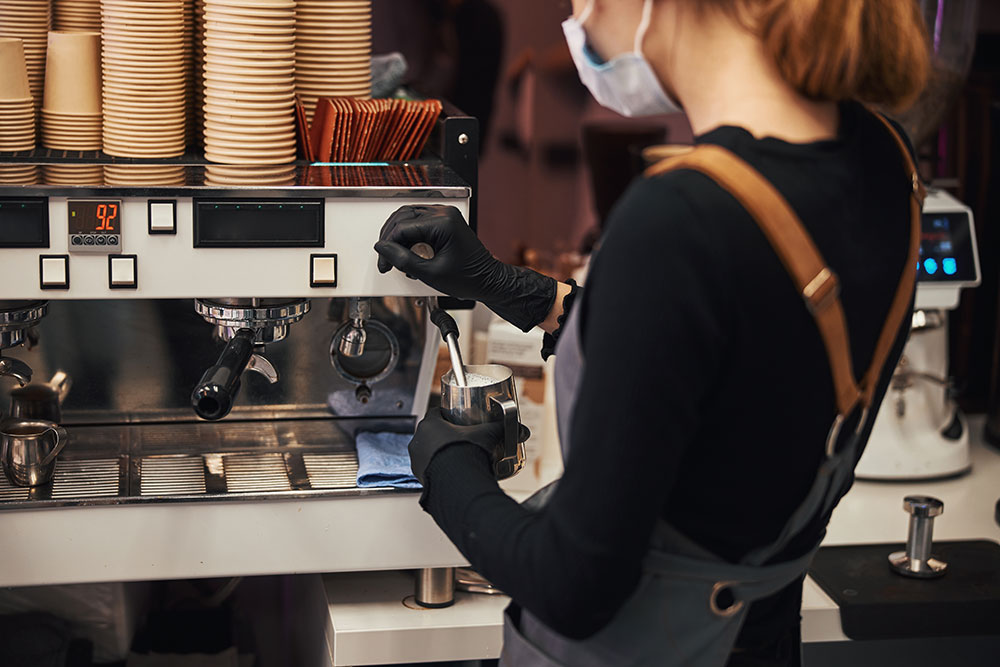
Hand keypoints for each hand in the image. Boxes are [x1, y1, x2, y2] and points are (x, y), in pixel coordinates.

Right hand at [375, 205, 557, 331]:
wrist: (488, 281)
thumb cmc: (469, 278)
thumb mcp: (430, 273)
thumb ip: (403, 260)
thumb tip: (383, 249)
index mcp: (442, 222)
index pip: (403, 227)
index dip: (388, 246)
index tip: (384, 263)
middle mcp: (444, 213)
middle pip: (403, 217)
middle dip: (390, 239)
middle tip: (386, 260)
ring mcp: (445, 216)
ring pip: (409, 217)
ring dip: (398, 236)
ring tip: (395, 257)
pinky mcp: (445, 222)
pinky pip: (419, 222)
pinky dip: (409, 236)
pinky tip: (408, 253)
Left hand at [408, 408, 529, 485]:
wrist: (458, 484)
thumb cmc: (466, 454)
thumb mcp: (488, 436)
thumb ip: (503, 429)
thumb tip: (521, 431)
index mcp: (430, 425)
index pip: (435, 412)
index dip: (446, 414)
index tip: (456, 417)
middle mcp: (418, 442)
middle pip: (430, 433)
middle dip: (443, 435)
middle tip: (460, 439)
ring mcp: (417, 462)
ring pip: (427, 452)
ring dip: (438, 453)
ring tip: (456, 457)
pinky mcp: (420, 479)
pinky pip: (428, 471)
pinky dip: (438, 471)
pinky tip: (452, 473)